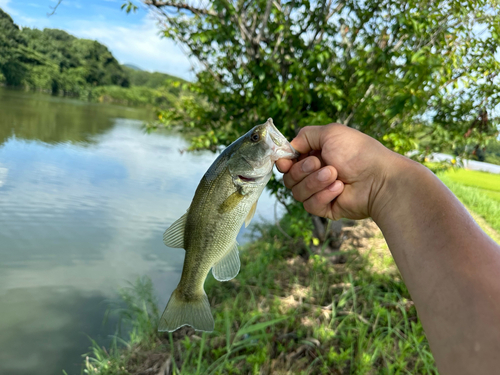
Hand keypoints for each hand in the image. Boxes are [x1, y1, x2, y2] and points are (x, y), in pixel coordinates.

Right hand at [276, 123, 399, 220]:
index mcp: (314, 155)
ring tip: (336, 175)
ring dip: (315, 182)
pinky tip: (340, 188)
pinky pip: (310, 205)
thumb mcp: (330, 132)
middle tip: (320, 164)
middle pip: (289, 178)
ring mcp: (319, 192)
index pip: (287, 162)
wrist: (378, 178)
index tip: (284, 162)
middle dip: (302, 170)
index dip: (283, 163)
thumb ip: (305, 135)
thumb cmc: (357, 152)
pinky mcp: (325, 208)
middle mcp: (315, 174)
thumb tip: (288, 148)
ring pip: (297, 192)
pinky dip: (324, 195)